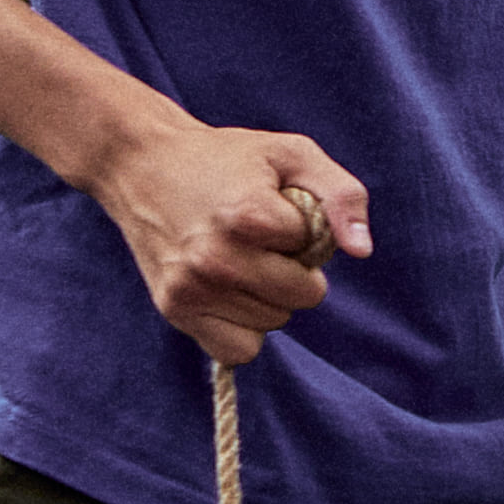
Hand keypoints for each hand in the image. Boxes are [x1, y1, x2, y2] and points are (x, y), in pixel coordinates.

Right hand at [92, 101, 369, 366]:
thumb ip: (340, 195)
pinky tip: (228, 291)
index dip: (301, 228)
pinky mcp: (175, 309)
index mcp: (247, 215)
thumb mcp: (292, 154)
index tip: (271, 206)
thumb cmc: (226, 158)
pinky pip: (240, 349)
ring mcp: (192, 288)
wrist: (142, 163)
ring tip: (237, 257)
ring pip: (273, 321)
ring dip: (268, 296)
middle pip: (301, 296)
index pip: (313, 249)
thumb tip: (361, 251)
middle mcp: (216, 258)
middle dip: (294, 268)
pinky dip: (244, 328)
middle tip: (259, 238)